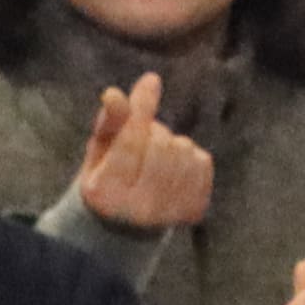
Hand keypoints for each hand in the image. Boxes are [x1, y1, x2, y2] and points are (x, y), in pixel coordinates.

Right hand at [74, 72, 217, 236]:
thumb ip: (109, 122)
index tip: (152, 81)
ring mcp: (170, 213)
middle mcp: (139, 209)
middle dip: (153, 131)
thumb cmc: (109, 176)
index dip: (142, 108)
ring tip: (155, 156)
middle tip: (142, 141)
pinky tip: (174, 167)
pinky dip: (190, 155)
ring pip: (184, 150)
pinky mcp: (194, 210)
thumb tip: (114, 94)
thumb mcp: (101, 149)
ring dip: (171, 143)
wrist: (129, 223)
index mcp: (106, 193)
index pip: (130, 142)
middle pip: (160, 144)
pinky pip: (203, 162)